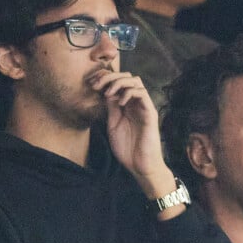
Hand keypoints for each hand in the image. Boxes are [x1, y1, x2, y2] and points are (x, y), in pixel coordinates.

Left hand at [91, 69, 174, 199]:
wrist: (140, 166)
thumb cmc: (127, 150)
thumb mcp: (113, 125)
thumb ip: (111, 108)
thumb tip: (105, 91)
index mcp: (127, 105)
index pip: (118, 82)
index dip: (104, 79)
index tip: (91, 84)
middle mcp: (136, 103)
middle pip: (126, 76)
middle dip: (109, 77)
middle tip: (96, 85)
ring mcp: (144, 107)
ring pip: (135, 81)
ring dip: (118, 83)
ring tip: (107, 93)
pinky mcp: (150, 113)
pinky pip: (142, 93)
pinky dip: (129, 93)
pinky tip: (120, 102)